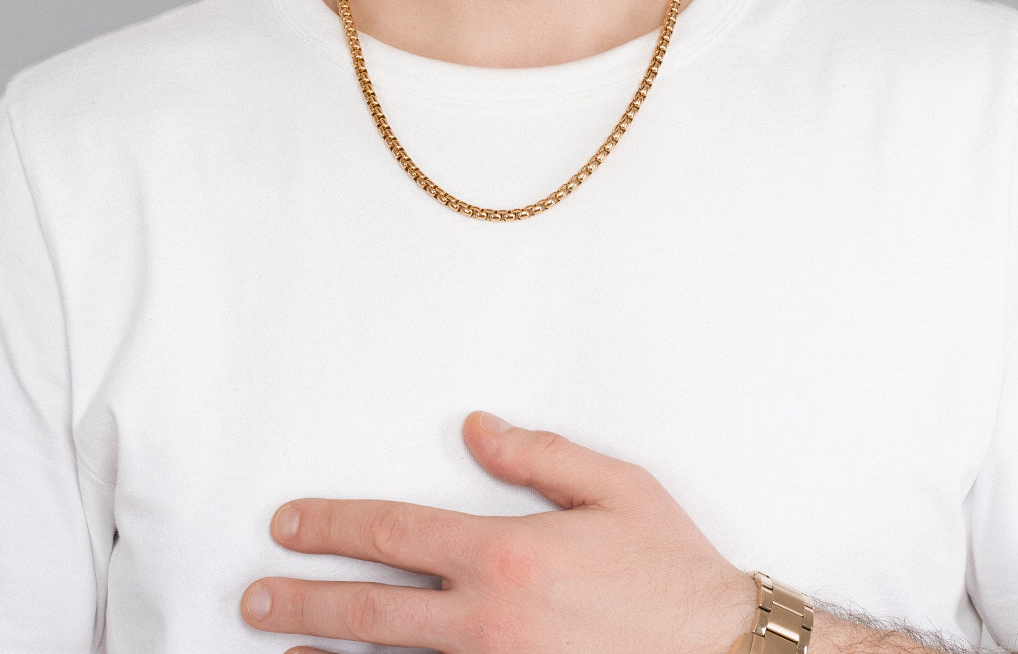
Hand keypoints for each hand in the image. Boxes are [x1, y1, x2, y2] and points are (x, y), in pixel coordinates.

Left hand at [241, 412, 755, 653]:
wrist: (722, 653)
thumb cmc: (671, 571)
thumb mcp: (616, 488)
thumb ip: (538, 454)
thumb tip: (475, 427)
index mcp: (508, 555)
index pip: (396, 535)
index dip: (334, 527)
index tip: (290, 525)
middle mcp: (490, 621)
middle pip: (373, 610)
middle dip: (306, 598)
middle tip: (255, 596)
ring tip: (280, 649)